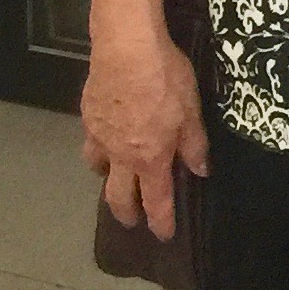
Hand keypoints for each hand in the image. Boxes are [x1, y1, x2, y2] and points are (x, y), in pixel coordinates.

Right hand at [80, 28, 208, 241]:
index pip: (156, 200)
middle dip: (127, 213)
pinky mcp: (88, 118)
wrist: (126, 53)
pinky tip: (105, 139)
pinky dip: (98, 150)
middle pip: (118, 196)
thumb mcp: (192, 110)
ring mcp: (100, 138)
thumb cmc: (166, 80)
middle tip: (132, 221)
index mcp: (150, 157)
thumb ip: (195, 144)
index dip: (161, 221)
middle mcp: (121, 156)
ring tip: (116, 179)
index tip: (163, 236)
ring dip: (108, 181)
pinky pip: (91, 144)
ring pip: (99, 171)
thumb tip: (201, 171)